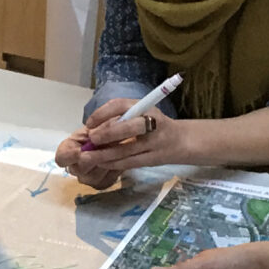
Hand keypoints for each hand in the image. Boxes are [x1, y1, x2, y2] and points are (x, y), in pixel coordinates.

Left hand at [58, 99, 202, 186]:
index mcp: (145, 107)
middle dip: (107, 134)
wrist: (181, 140)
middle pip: (129, 127)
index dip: (102, 113)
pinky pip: (131, 162)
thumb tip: (92, 128)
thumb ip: (121, 118)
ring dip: (105, 154)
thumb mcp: (141, 113)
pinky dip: (114, 164)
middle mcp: (152, 123)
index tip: (89, 123)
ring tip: (88, 157)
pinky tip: (101, 164)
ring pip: (127, 150)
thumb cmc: (153, 125)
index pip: (121, 105)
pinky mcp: (154, 159)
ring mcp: (155, 142)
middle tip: (92, 139)